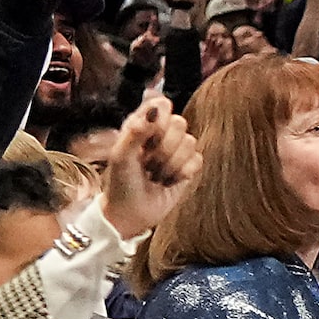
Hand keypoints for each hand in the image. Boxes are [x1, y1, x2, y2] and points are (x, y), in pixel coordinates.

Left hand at [99, 93, 201, 239]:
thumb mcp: (121, 156)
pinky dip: (181, 174)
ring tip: (155, 175)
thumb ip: (136, 131)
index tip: (148, 137)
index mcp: (142, 124)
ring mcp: (176, 150)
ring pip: (190, 142)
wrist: (130, 214)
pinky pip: (197, 160)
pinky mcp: (188, 167)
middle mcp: (161, 133)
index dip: (160, 118)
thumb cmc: (120, 183)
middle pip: (179, 123)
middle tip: (147, 163)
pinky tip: (168, 182)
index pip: (162, 104)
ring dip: (170, 164)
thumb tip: (155, 110)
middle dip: (164, 148)